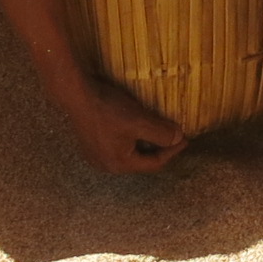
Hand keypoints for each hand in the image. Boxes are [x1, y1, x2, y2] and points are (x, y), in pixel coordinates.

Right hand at [65, 70, 187, 174]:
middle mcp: (106, 165)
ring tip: (155, 131)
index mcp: (120, 164)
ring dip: (143, 143)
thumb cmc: (108, 109)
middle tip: (173, 137)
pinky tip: (133, 127)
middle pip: (140, 161)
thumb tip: (179, 138)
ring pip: (128, 153)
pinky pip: (117, 146)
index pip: (154, 164)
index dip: (173, 151)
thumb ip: (161, 133)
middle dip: (158, 149)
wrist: (76, 95)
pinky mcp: (89, 144)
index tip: (186, 138)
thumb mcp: (139, 121)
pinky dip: (130, 139)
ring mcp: (95, 155)